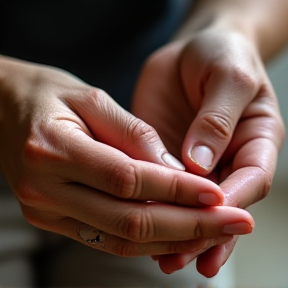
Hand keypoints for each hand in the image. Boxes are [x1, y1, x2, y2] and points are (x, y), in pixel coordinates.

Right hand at [0, 56, 253, 256]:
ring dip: (173, 239)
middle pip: (129, 220)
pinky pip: (107, 239)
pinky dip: (147, 240)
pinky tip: (177, 233)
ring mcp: (47, 211)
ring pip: (121, 239)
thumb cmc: (47, 95)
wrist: (2, 109)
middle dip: (187, 225)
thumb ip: (133, 134)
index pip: (127, 179)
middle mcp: (45, 189)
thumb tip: (174, 169)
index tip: (217, 194)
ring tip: (214, 232)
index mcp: (52, 149)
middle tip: (232, 223)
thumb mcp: (90, 98)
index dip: (176, 189)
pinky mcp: (53, 219)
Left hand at [132, 29, 283, 274]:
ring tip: (165, 258)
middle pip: (221, 203)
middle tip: (185, 257)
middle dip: (204, 230)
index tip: (211, 217)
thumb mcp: (227, 78)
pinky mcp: (168, 156)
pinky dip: (157, 208)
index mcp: (254, 140)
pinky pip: (164, 187)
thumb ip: (217, 119)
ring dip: (180, 231)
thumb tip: (199, 163)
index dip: (233, 201)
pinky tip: (145, 228)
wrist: (192, 51)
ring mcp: (196, 161)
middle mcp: (226, 158)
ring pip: (191, 203)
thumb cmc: (220, 56)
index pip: (251, 179)